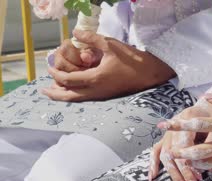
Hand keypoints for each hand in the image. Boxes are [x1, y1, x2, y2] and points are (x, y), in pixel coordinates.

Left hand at [43, 30, 175, 101]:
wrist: (150, 74)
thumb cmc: (132, 60)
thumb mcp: (111, 45)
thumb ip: (91, 38)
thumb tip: (75, 33)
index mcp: (95, 78)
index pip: (69, 79)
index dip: (57, 74)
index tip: (50, 67)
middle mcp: (97, 91)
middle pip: (69, 96)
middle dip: (55, 93)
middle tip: (44, 90)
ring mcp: (102, 95)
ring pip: (78, 100)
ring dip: (64, 97)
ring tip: (55, 94)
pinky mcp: (108, 96)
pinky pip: (86, 98)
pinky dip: (75, 96)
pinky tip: (74, 91)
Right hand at [149, 101, 211, 180]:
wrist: (208, 103)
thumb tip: (210, 165)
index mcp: (187, 122)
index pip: (184, 148)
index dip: (190, 165)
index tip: (198, 179)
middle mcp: (174, 128)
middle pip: (173, 154)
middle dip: (182, 174)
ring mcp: (168, 133)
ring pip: (165, 156)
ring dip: (173, 174)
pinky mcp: (165, 137)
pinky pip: (155, 151)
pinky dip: (153, 164)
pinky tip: (152, 178)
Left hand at [161, 92, 211, 172]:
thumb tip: (207, 97)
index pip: (201, 124)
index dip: (180, 124)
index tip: (165, 124)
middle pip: (201, 149)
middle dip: (182, 151)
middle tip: (169, 151)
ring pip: (209, 163)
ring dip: (193, 162)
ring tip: (181, 161)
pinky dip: (210, 167)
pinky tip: (201, 167)